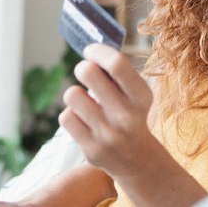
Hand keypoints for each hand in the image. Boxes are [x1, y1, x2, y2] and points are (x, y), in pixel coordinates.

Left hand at [59, 43, 157, 177]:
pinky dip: (72, 114)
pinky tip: (83, 120)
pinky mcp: (91, 149)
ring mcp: (108, 134)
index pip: (116, 64)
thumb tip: (90, 48)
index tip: (90, 50)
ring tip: (86, 102)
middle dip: (83, 68)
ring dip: (76, 94)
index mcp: (141, 96)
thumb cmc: (130, 113)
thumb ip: (118, 72)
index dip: (98, 51)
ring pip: (72, 94)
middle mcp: (127, 116)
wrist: (135, 158)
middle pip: (87, 72)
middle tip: (86, 73)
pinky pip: (66, 117)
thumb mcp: (136, 93)